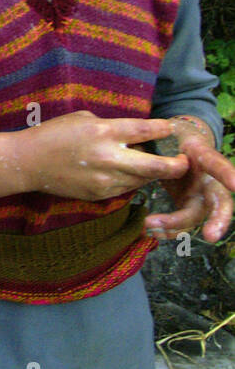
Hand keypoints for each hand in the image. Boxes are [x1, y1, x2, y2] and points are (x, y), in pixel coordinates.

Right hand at [18, 111, 189, 200]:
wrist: (27, 162)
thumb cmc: (53, 134)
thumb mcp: (83, 119)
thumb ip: (111, 126)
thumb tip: (134, 134)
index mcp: (104, 132)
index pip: (146, 131)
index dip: (164, 130)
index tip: (171, 129)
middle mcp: (109, 157)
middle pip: (157, 166)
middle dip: (176, 165)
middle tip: (183, 162)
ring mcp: (105, 179)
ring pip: (144, 180)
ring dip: (152, 173)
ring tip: (152, 165)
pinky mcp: (100, 194)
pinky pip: (126, 188)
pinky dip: (131, 180)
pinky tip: (125, 173)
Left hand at [146, 121, 234, 242]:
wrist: (177, 144)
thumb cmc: (173, 136)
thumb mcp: (169, 131)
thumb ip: (161, 138)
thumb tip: (143, 145)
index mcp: (205, 157)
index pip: (218, 165)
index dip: (228, 174)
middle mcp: (209, 180)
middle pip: (220, 202)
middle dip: (218, 219)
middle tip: (211, 236)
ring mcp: (201, 195)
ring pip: (197, 216)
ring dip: (176, 226)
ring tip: (148, 225)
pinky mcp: (188, 204)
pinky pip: (182, 222)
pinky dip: (168, 229)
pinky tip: (151, 231)